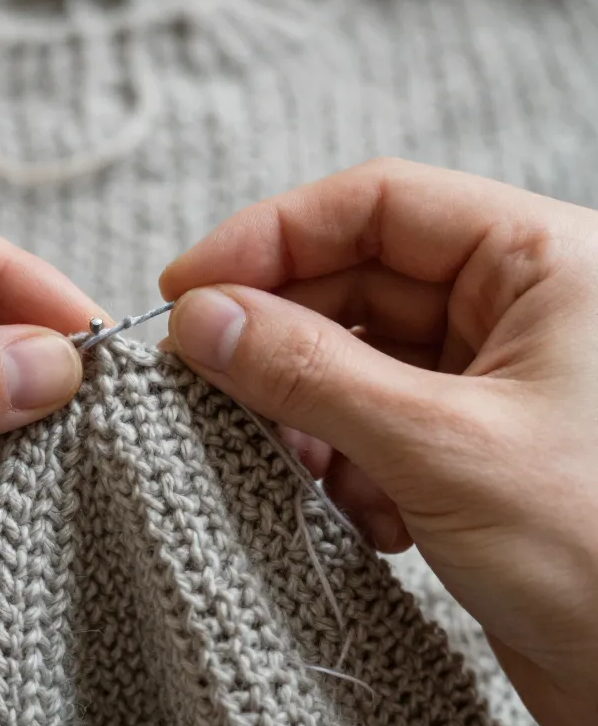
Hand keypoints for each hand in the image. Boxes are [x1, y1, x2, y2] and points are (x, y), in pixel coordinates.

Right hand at [161, 158, 597, 725]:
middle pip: (354, 284)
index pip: (376, 206)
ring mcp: (488, 384)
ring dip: (307, 418)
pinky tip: (364, 519)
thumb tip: (204, 319)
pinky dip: (343, 469)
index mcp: (540, 264)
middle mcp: (514, 311)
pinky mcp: (466, 452)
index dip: (269, 238)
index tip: (185, 289)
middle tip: (206, 385)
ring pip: (353, 364)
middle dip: (279, 341)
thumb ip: (310, 372)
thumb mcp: (440, 448)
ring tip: (298, 470)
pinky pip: (370, 429)